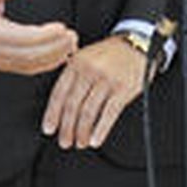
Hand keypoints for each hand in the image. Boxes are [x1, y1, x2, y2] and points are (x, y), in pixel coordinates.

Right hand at [0, 0, 76, 75]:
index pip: (20, 38)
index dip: (43, 36)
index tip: (61, 28)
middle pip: (29, 55)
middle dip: (54, 48)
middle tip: (72, 36)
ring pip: (31, 65)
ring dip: (54, 57)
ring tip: (71, 44)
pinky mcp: (4, 64)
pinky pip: (29, 68)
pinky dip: (47, 63)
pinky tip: (61, 55)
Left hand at [41, 35, 146, 149]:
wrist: (137, 43)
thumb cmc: (110, 54)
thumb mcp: (86, 56)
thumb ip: (72, 76)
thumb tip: (59, 106)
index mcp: (76, 63)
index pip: (59, 93)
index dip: (52, 114)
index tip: (49, 129)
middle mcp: (89, 71)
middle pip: (72, 105)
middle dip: (66, 128)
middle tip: (64, 142)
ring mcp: (106, 80)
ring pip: (88, 112)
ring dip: (82, 132)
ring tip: (80, 143)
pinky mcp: (122, 89)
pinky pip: (109, 114)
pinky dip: (100, 130)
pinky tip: (95, 141)